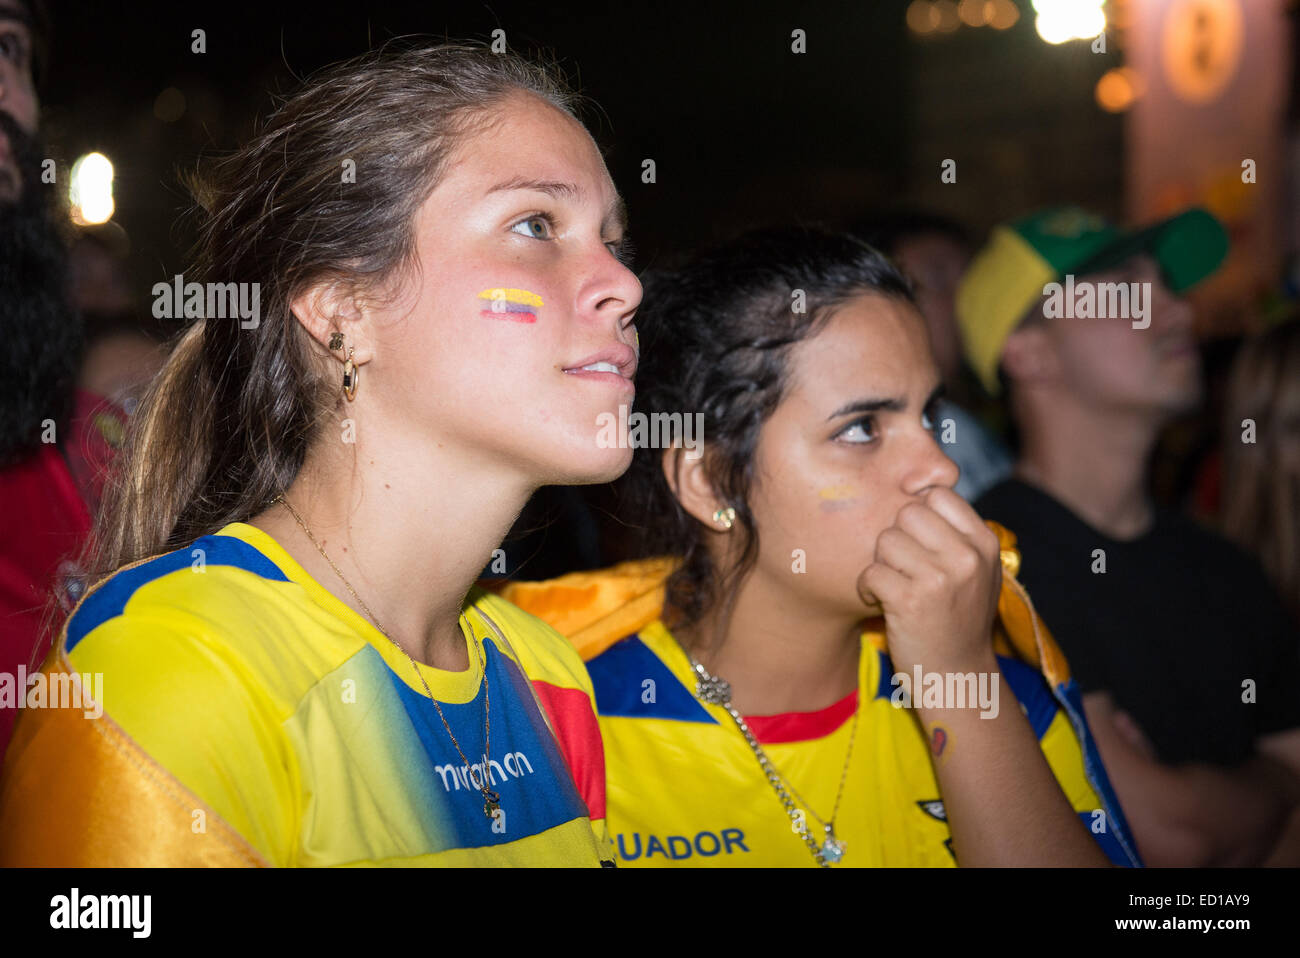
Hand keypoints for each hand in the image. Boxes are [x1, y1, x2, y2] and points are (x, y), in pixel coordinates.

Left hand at [857, 487, 1001, 674]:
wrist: (957, 678)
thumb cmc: (957, 620)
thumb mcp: (976, 573)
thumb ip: (956, 534)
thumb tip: (918, 488)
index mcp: (984, 543)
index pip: (937, 495)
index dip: (918, 516)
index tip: (916, 543)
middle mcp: (967, 557)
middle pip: (906, 513)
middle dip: (896, 539)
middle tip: (902, 568)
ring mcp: (940, 579)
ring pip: (885, 541)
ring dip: (880, 564)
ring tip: (893, 587)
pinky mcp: (911, 601)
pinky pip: (870, 572)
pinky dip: (867, 587)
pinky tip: (880, 602)